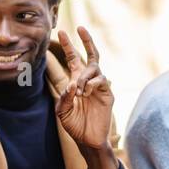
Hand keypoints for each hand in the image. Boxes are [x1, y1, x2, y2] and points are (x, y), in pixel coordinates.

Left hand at [56, 27, 114, 149]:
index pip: (73, 59)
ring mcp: (99, 86)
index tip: (61, 31)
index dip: (69, 45)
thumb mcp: (63, 111)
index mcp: (76, 82)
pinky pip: (101, 80)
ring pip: (94, 69)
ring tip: (78, 90)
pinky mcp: (108, 94)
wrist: (88, 139)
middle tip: (80, 28)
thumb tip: (73, 85)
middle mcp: (88, 81)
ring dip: (84, 76)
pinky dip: (91, 84)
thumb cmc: (74, 125)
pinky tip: (85, 92)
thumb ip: (65, 97)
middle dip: (86, 41)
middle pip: (91, 55)